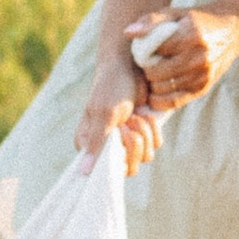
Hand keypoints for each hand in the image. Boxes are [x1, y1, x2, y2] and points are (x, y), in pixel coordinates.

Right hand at [79, 43, 163, 174]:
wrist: (131, 65)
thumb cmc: (112, 86)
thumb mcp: (105, 115)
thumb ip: (97, 143)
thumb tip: (82, 172)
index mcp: (89, 145)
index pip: (104, 172)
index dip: (118, 156)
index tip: (120, 132)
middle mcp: (106, 147)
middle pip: (129, 168)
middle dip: (134, 143)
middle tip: (128, 121)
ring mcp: (127, 142)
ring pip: (145, 157)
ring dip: (144, 133)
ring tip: (136, 114)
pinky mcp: (144, 134)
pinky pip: (155, 145)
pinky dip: (153, 129)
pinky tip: (145, 112)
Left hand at [122, 0, 238, 111]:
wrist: (232, 29)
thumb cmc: (197, 19)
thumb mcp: (176, 13)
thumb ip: (151, 21)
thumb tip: (128, 33)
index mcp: (191, 35)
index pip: (155, 51)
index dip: (143, 52)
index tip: (143, 50)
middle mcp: (198, 57)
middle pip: (156, 72)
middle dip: (147, 69)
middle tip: (147, 64)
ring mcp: (202, 75)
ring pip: (163, 88)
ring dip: (153, 84)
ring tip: (154, 74)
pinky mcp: (203, 88)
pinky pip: (174, 101)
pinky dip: (160, 99)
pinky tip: (156, 91)